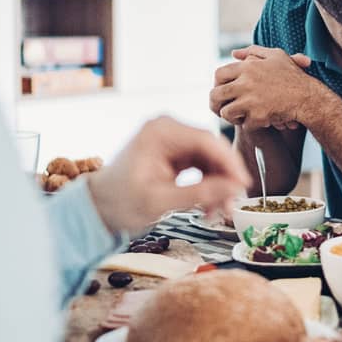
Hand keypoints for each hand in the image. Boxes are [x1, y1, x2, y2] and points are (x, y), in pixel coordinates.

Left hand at [84, 116, 249, 236]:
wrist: (97, 207)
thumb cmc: (118, 202)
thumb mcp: (159, 202)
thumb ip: (199, 193)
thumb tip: (234, 188)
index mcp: (160, 132)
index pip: (207, 140)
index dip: (230, 163)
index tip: (243, 185)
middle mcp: (169, 130)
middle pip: (212, 150)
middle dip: (225, 178)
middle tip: (231, 205)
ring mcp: (173, 140)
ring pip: (211, 160)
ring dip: (219, 185)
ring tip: (218, 212)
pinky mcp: (176, 153)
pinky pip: (203, 166)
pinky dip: (209, 185)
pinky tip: (208, 206)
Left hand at [209, 46, 316, 130]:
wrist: (308, 97)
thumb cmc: (293, 76)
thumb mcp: (275, 56)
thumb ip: (253, 51)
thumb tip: (233, 53)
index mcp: (248, 67)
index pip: (219, 74)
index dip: (217, 84)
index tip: (222, 91)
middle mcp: (246, 83)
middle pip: (216, 94)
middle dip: (215, 104)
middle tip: (220, 109)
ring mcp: (251, 100)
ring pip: (226, 112)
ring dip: (230, 116)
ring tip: (238, 116)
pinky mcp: (258, 116)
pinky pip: (243, 124)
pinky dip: (249, 124)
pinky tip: (256, 120)